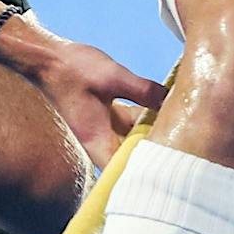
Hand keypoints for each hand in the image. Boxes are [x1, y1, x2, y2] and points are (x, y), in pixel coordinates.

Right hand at [25, 33, 166, 165]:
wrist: (49, 59)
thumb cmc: (73, 70)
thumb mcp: (114, 78)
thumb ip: (144, 91)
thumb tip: (172, 100)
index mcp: (98, 141)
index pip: (124, 171)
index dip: (146, 174)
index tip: (170, 167)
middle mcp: (99, 142)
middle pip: (132, 160)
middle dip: (156, 153)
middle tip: (183, 145)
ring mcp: (103, 131)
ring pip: (133, 142)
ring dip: (151, 135)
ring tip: (179, 126)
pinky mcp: (106, 118)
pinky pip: (129, 127)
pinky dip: (144, 121)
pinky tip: (162, 108)